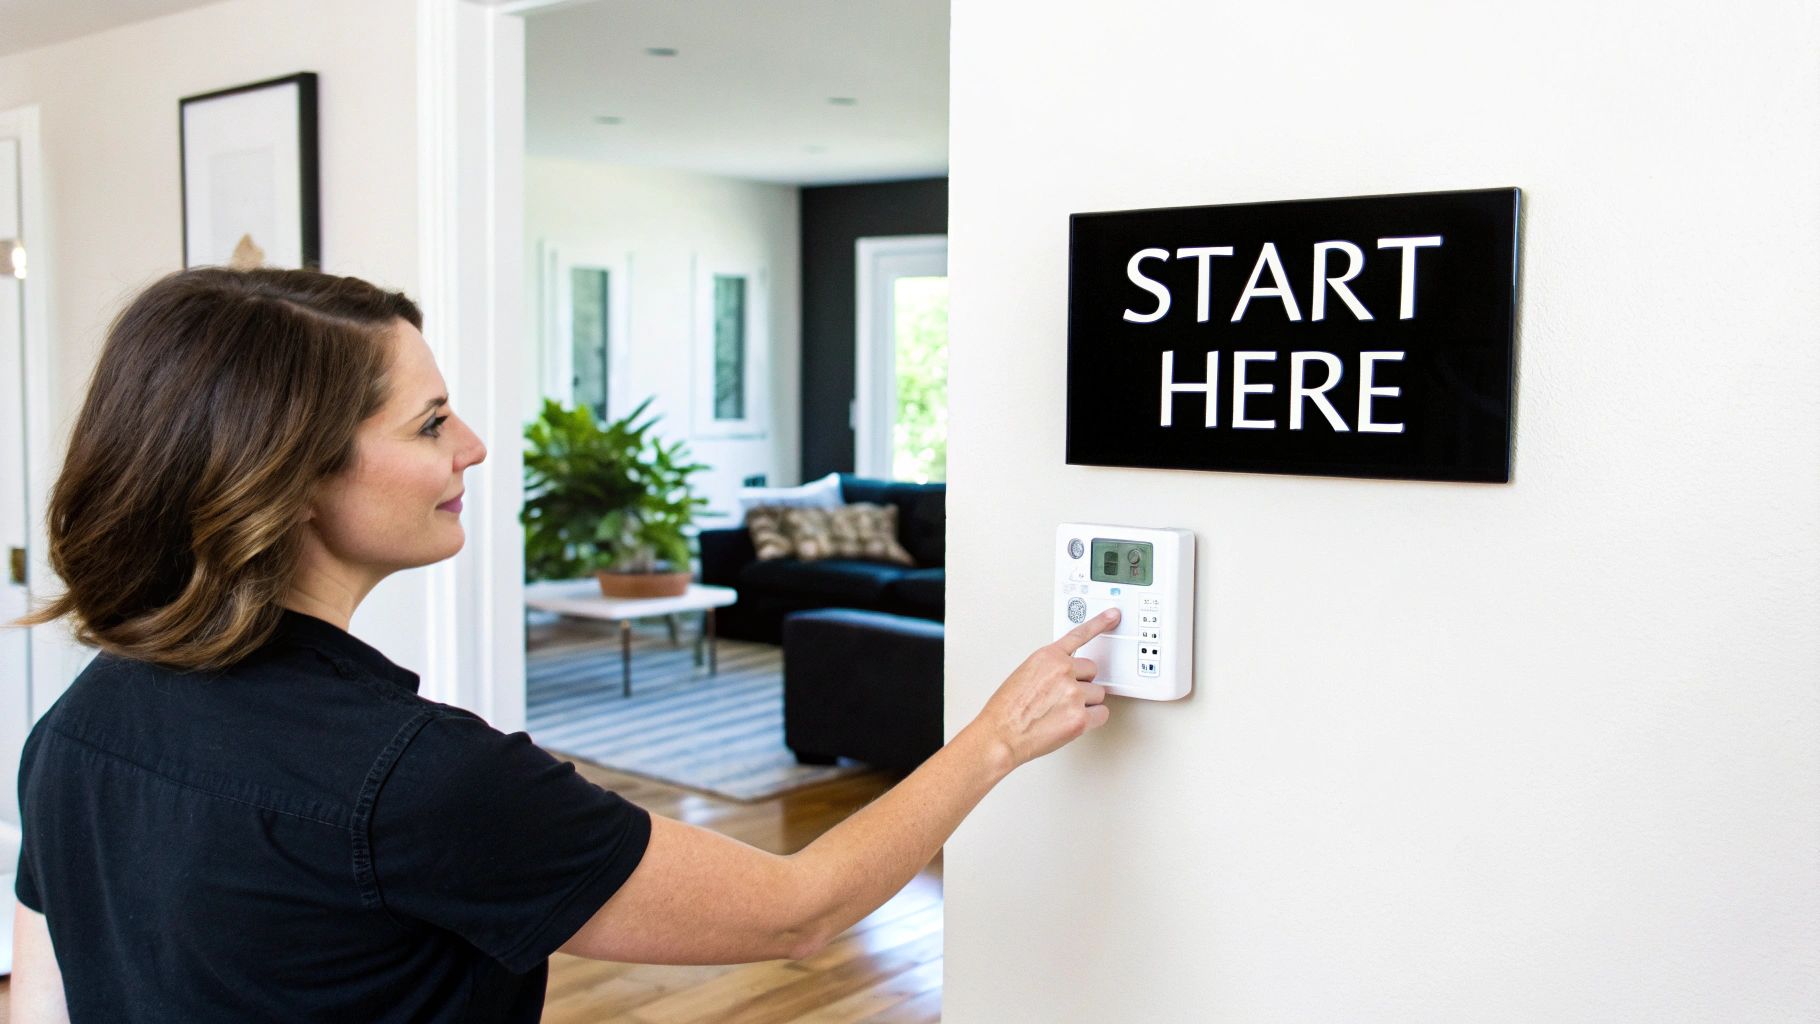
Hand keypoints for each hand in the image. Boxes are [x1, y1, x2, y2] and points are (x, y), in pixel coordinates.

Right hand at [966, 608, 1117, 769]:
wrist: (1001, 735)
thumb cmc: (1007, 709)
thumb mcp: (1025, 674)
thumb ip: (1050, 667)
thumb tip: (1067, 673)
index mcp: (1048, 656)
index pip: (1079, 635)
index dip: (1100, 623)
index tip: (1113, 615)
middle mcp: (1063, 670)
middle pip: (1092, 672)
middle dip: (1081, 683)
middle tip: (1061, 697)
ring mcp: (1074, 693)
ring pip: (1097, 694)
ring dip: (1085, 703)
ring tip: (1060, 712)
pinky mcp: (1081, 717)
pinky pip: (1101, 714)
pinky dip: (1091, 720)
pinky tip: (1070, 722)